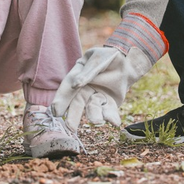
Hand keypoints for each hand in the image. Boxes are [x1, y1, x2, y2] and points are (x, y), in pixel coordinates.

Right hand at [51, 12, 167, 130]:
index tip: (56, 112)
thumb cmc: (109, 56)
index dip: (62, 100)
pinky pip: (109, 112)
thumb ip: (88, 72)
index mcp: (77, 76)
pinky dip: (111, 117)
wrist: (127, 61)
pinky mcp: (108, 104)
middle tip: (70, 127)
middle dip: (73, 116)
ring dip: (94, 116)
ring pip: (93, 109)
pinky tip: (115, 122)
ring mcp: (96, 97)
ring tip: (98, 121)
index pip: (68, 88)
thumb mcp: (98, 60)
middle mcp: (84, 90)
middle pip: (77, 103)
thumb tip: (75, 85)